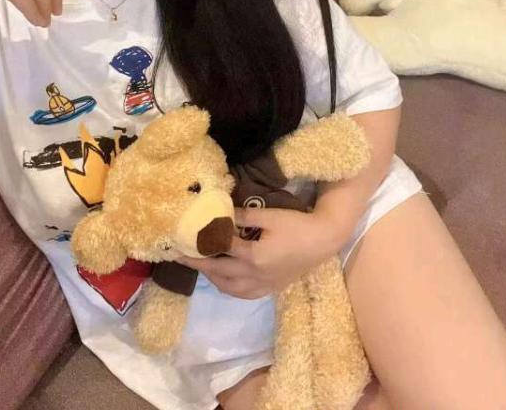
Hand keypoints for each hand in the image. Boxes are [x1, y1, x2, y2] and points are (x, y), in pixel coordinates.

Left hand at [177, 207, 339, 299]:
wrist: (323, 240)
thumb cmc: (297, 225)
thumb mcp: (269, 215)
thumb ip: (243, 216)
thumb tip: (220, 211)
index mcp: (253, 256)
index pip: (219, 251)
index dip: (199, 245)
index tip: (182, 241)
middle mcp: (255, 275)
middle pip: (219, 272)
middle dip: (198, 264)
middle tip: (181, 257)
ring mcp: (264, 284)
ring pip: (230, 288)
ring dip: (212, 278)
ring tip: (201, 266)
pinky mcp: (271, 288)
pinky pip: (244, 294)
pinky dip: (229, 288)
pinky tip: (225, 280)